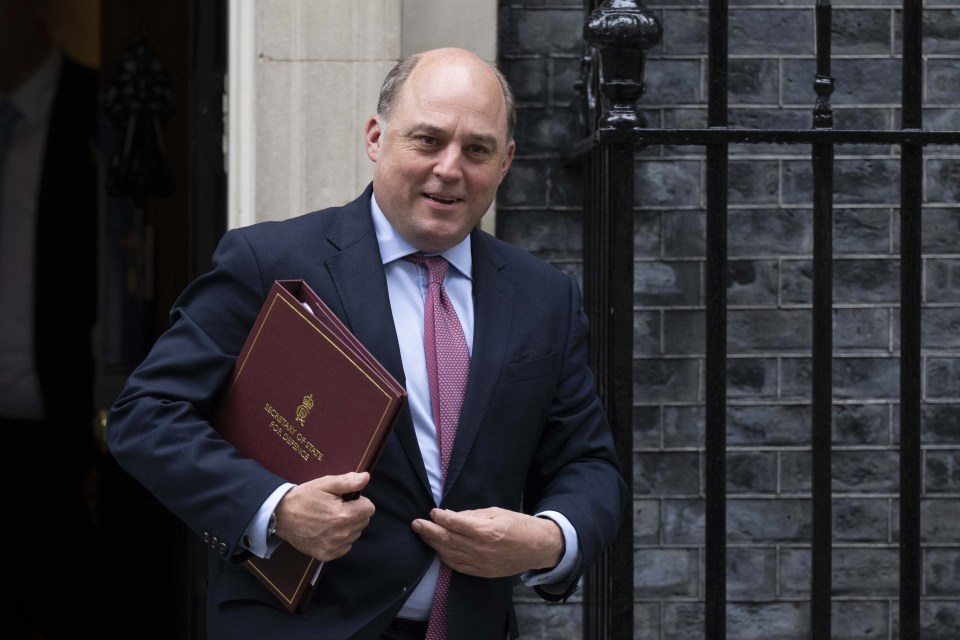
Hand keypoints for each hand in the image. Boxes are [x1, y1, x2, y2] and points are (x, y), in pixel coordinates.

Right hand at [273, 472, 373, 561]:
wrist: (280, 516)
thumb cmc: (304, 498)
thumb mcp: (325, 484)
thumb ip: (348, 481)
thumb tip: (366, 477)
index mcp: (343, 515)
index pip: (369, 509)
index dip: (360, 501)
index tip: (346, 499)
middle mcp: (341, 534)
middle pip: (364, 521)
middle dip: (355, 513)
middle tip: (336, 507)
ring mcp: (334, 547)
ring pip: (355, 534)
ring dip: (348, 526)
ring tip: (330, 518)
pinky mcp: (327, 555)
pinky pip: (345, 546)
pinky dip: (340, 539)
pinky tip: (327, 530)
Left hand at [411, 507, 563, 577]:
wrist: (538, 547)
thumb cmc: (519, 525)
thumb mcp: (497, 512)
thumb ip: (472, 515)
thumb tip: (449, 516)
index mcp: (486, 530)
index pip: (455, 523)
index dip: (440, 518)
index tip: (432, 512)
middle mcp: (481, 549)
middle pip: (447, 540)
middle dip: (428, 531)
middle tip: (415, 524)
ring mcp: (481, 563)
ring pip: (449, 554)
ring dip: (434, 544)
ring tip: (423, 535)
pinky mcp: (482, 572)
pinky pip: (457, 566)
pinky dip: (445, 557)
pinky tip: (438, 550)